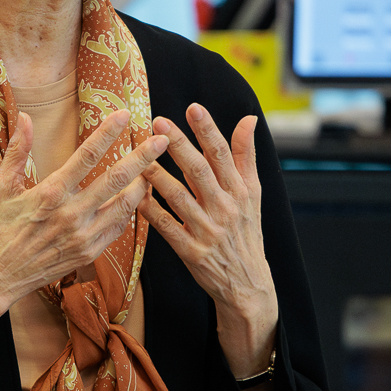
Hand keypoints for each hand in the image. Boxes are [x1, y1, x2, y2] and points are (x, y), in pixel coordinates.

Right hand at [0, 110, 168, 359]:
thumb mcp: (1, 188)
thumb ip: (16, 151)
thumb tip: (24, 117)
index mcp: (50, 193)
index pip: (86, 156)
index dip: (107, 132)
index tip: (123, 114)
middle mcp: (71, 214)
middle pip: (117, 179)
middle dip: (143, 157)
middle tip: (162, 140)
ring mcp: (84, 235)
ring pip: (126, 205)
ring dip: (142, 184)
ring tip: (153, 169)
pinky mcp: (90, 252)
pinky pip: (119, 227)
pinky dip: (130, 211)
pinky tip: (135, 198)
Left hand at [144, 104, 278, 375]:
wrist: (247, 283)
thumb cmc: (245, 232)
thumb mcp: (253, 194)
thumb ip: (246, 156)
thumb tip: (248, 119)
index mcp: (240, 191)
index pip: (223, 154)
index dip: (208, 130)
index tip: (192, 107)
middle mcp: (226, 208)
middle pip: (199, 170)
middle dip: (179, 144)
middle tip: (156, 122)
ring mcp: (208, 231)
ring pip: (180, 198)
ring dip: (158, 175)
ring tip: (138, 156)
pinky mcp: (192, 252)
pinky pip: (168, 228)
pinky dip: (152, 212)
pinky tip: (137, 197)